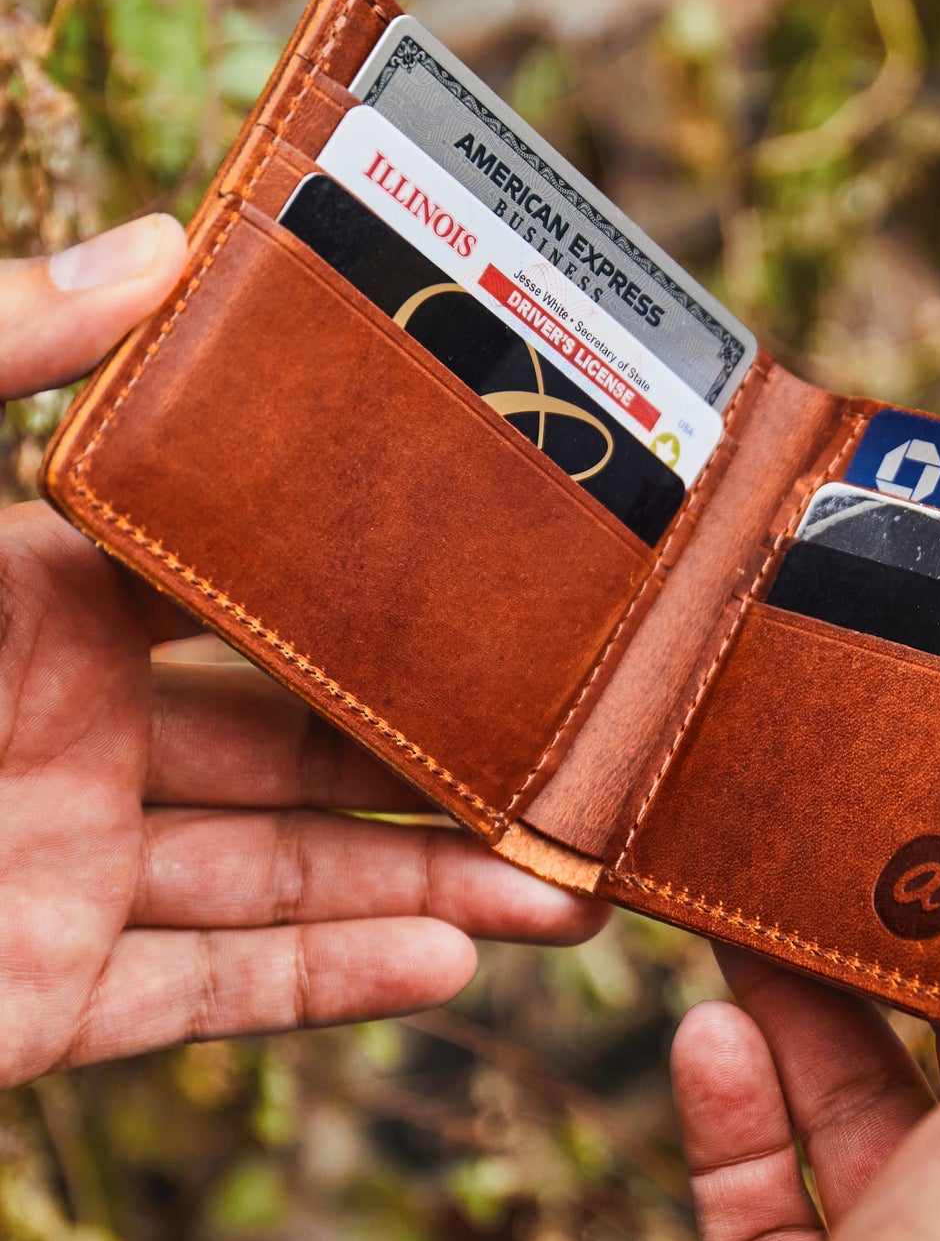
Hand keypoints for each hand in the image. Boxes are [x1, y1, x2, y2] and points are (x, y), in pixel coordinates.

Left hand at [0, 216, 605, 1089]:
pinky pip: (207, 994)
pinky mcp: (29, 1002)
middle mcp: (76, 731)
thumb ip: (1, 341)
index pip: (262, 596)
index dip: (391, 603)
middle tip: (580, 761)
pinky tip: (451, 961)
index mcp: (49, 600)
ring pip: (287, 879)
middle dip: (449, 762)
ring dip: (429, 886)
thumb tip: (174, 238)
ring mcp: (60, 872)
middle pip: (310, 746)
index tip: (514, 604)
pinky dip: (330, 986)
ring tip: (566, 885)